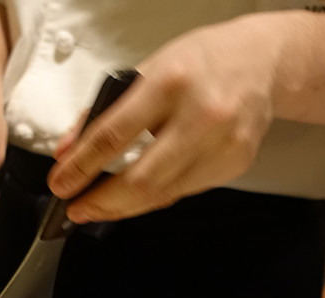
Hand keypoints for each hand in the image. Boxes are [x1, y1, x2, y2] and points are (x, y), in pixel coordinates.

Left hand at [46, 18, 280, 222]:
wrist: (263, 61)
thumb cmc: (201, 62)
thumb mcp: (147, 71)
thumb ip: (105, 111)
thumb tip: (69, 151)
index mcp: (170, 82)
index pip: (114, 135)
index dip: (82, 166)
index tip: (61, 184)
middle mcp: (201, 114)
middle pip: (142, 179)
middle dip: (102, 202)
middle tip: (77, 209)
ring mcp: (222, 144)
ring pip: (162, 194)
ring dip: (123, 208)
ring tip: (98, 208)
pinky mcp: (233, 164)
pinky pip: (183, 192)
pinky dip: (154, 197)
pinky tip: (137, 196)